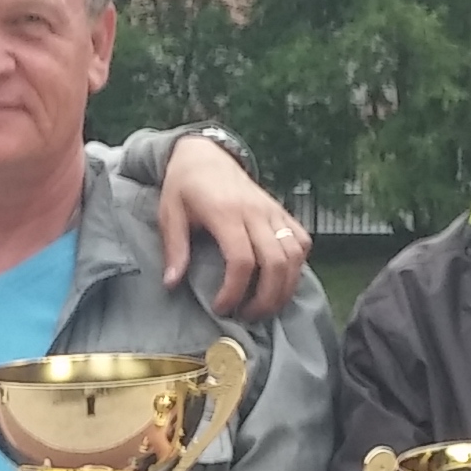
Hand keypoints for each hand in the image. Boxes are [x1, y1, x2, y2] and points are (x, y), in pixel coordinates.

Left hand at [156, 139, 309, 320]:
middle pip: (276, 263)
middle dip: (265, 298)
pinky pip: (301, 241)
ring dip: (285, 288)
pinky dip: (297, 266)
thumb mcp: (169, 213)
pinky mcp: (282, 211)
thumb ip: (174, 248)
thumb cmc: (184, 185)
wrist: (205, 154)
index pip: (242, 260)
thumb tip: (171, 284)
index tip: (221, 307)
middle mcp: (255, 212)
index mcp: (225, 212)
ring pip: (294, 255)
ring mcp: (272, 211)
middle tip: (248, 315)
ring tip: (265, 306)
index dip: (234, 291)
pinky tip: (281, 281)